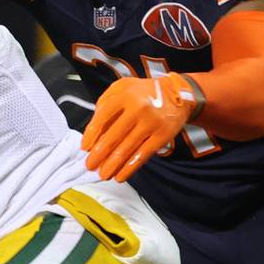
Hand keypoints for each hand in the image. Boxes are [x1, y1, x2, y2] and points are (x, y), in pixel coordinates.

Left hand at [82, 73, 202, 182]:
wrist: (177, 93)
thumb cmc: (143, 93)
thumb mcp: (122, 87)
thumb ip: (105, 103)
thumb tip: (92, 131)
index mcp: (124, 95)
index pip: (102, 118)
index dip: (91, 135)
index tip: (85, 148)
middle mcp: (138, 108)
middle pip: (113, 137)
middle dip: (99, 155)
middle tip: (90, 166)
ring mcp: (151, 123)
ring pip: (126, 149)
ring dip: (112, 165)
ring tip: (103, 174)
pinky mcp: (162, 135)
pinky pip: (142, 155)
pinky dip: (129, 168)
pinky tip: (120, 176)